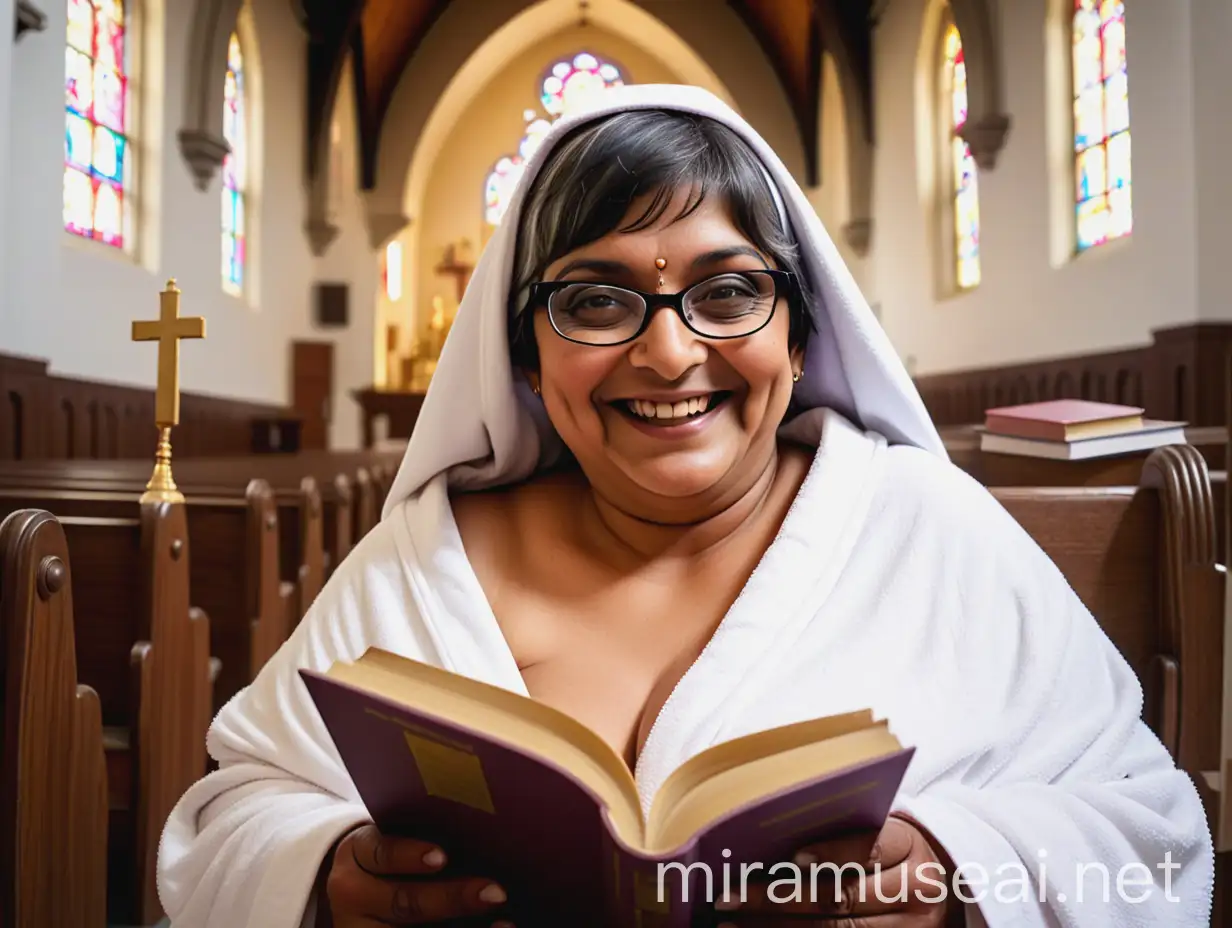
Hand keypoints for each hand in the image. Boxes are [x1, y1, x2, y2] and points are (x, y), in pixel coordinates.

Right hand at [321, 824, 512, 925]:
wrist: (353, 886)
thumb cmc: (391, 853)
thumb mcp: (392, 837)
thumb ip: (425, 839)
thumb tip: (487, 835)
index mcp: (356, 854)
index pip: (381, 853)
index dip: (410, 856)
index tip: (442, 857)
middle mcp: (352, 896)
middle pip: (403, 902)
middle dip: (452, 899)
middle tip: (495, 892)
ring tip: (504, 925)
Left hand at [713, 815, 959, 925]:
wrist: (947, 882)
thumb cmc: (896, 847)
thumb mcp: (884, 828)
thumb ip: (845, 832)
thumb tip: (777, 845)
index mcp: (910, 847)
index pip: (868, 849)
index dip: (831, 854)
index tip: (792, 856)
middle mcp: (916, 892)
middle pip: (842, 898)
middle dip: (780, 899)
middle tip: (732, 897)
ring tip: (736, 924)